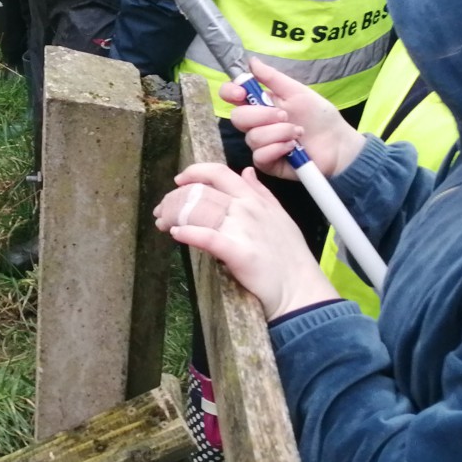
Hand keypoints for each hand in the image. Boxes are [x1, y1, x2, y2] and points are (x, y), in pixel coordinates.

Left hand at [154, 163, 338, 321]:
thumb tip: (247, 172)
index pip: (219, 173)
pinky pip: (206, 237)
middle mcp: (247, 209)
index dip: (194, 172)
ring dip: (174, 216)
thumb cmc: (289, 257)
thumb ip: (261, 193)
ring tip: (162, 223)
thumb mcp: (280, 216)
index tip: (179, 180)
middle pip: (202, 193)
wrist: (299, 290)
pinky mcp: (238, 252)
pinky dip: (187, 233)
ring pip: (199, 211)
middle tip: (162, 210)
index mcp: (255, 199)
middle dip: (176, 199)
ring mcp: (242, 229)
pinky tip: (175, 234)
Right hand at [219, 58, 366, 179]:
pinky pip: (260, 155)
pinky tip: (293, 148)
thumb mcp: (297, 91)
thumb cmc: (318, 116)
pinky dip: (278, 148)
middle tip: (285, 115)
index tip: (242, 93)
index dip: (230, 92)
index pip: (231, 95)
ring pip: (252, 137)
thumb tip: (251, 60)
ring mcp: (260, 144)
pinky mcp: (266, 162)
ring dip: (279, 132)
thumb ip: (272, 77)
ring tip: (298, 132)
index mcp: (260, 103)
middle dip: (262, 115)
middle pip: (237, 118)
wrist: (336, 144)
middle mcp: (256, 123)